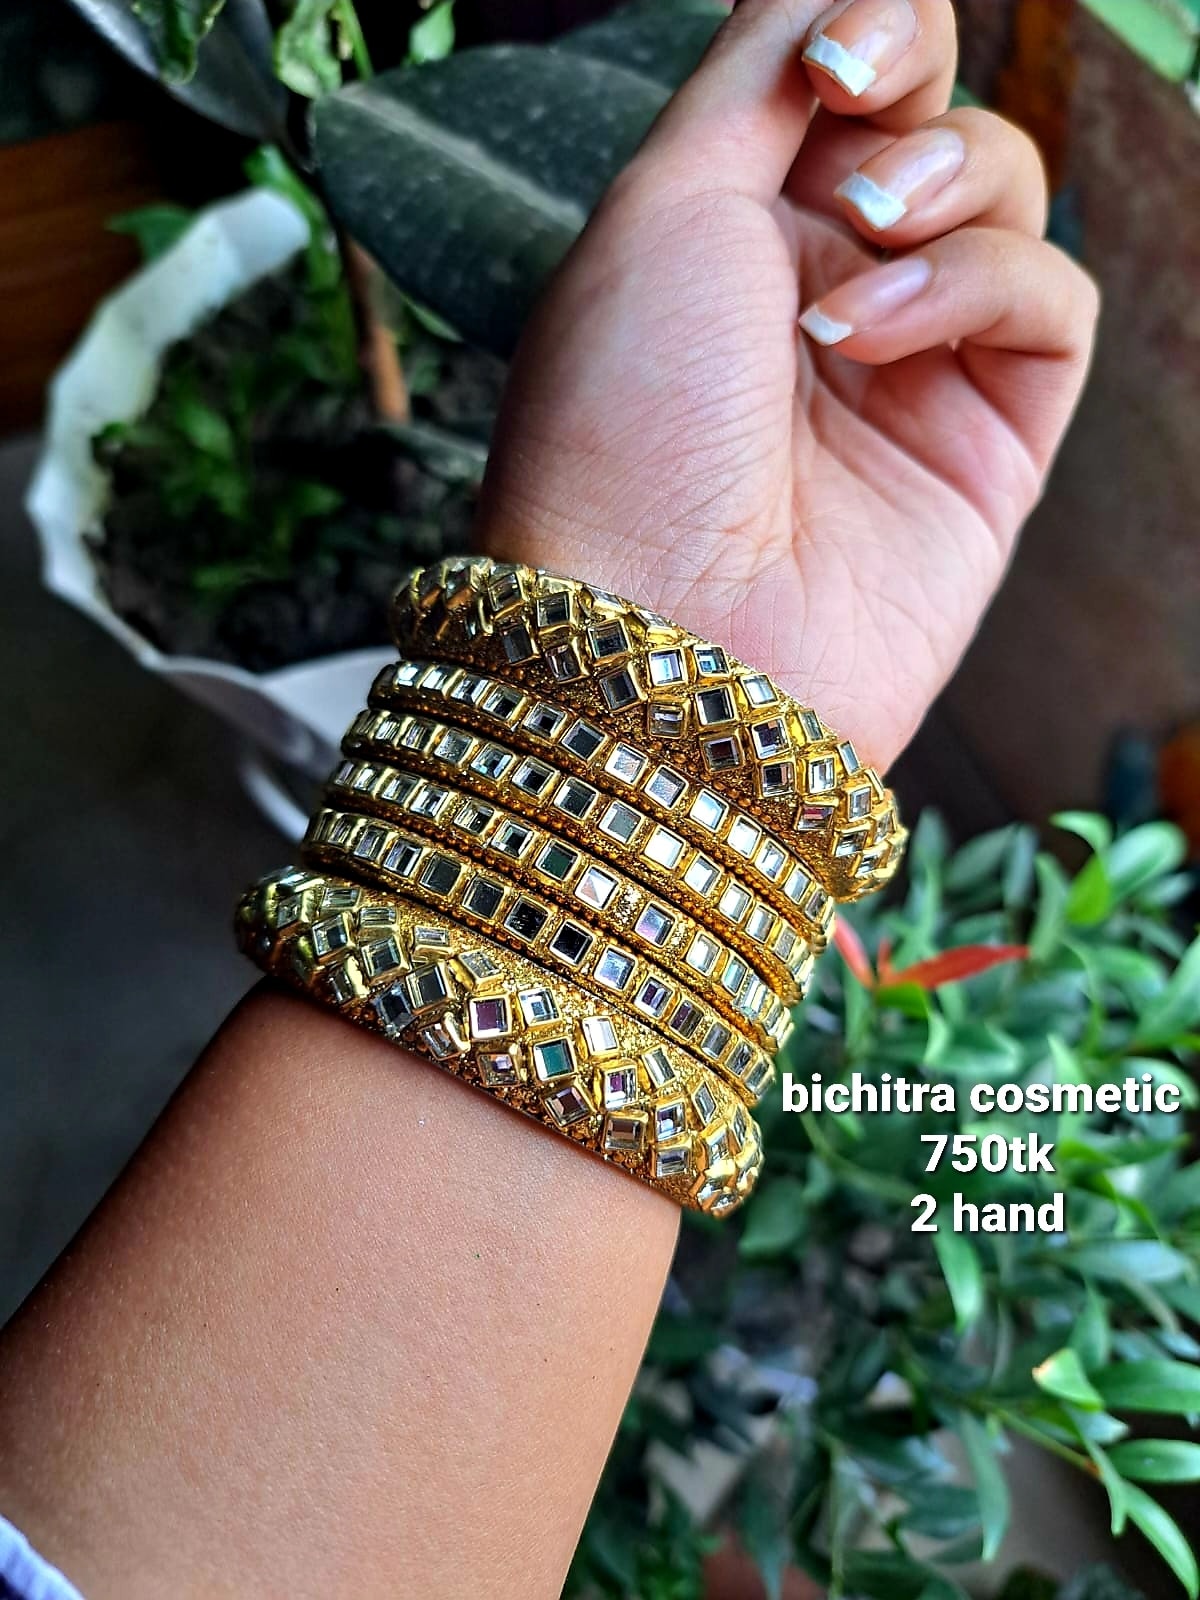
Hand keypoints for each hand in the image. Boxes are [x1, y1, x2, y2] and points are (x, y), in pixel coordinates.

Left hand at [477, 0, 1097, 766]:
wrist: (655, 629)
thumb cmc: (621, 420)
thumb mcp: (661, 207)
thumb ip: (758, 78)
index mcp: (728, 232)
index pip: (842, 81)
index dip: (867, 31)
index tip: (832, 63)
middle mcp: (825, 292)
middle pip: (932, 121)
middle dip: (908, 102)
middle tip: (846, 173)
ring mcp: (911, 371)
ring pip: (1006, 197)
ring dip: (942, 195)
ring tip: (853, 267)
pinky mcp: (988, 449)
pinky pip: (1049, 306)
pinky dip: (980, 290)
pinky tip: (876, 341)